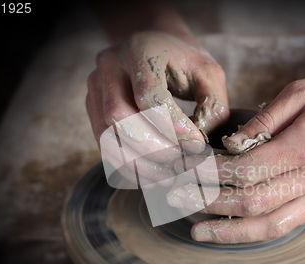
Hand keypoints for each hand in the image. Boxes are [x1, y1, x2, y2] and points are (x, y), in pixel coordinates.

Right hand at [86, 31, 228, 187]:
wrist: (153, 44)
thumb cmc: (183, 61)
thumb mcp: (208, 73)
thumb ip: (212, 105)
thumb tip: (200, 147)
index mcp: (140, 50)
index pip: (149, 96)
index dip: (173, 127)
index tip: (197, 146)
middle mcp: (111, 66)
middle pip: (120, 117)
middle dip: (154, 148)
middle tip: (182, 165)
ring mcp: (96, 87)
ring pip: (106, 135)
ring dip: (138, 163)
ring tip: (168, 177)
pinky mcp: (92, 107)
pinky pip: (103, 143)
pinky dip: (126, 165)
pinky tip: (151, 176)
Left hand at [168, 65, 304, 242]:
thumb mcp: (302, 91)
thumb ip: (264, 120)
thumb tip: (231, 145)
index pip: (247, 171)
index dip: (212, 175)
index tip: (187, 172)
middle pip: (253, 204)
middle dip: (210, 204)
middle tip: (177, 201)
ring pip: (270, 226)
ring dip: (229, 232)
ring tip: (198, 232)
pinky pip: (287, 226)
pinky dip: (255, 231)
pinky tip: (232, 230)